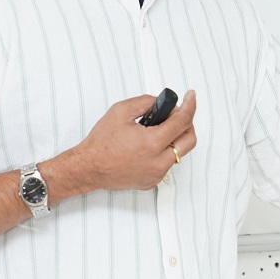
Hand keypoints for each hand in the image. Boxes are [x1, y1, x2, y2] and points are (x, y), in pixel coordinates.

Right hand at [62, 90, 197, 192]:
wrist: (88, 168)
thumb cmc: (101, 143)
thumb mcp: (121, 111)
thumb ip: (145, 102)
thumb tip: (161, 103)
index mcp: (152, 142)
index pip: (182, 121)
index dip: (190, 106)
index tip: (191, 97)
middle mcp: (158, 161)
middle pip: (189, 140)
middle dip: (187, 123)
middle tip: (177, 113)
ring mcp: (156, 174)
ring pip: (179, 153)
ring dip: (174, 138)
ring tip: (158, 129)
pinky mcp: (152, 181)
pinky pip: (167, 164)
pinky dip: (163, 151)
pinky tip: (149, 145)